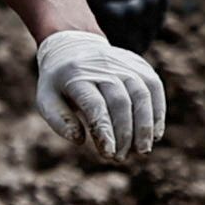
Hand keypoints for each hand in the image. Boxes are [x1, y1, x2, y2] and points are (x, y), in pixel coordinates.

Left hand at [31, 26, 167, 165]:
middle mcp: (102, 65)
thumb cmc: (60, 82)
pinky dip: (157, 113)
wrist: (74, 46)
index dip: (104, 131)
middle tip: (121, 158)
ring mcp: (123, 63)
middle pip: (120, 102)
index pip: (94, 105)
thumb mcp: (47, 98)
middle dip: (124, 134)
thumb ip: (59, 121)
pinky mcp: (139, 65)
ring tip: (142, 151)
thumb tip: (79, 140)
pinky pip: (154, 88)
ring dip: (144, 127)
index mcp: (75, 74)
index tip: (109, 154)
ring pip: (141, 95)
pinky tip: (155, 135)